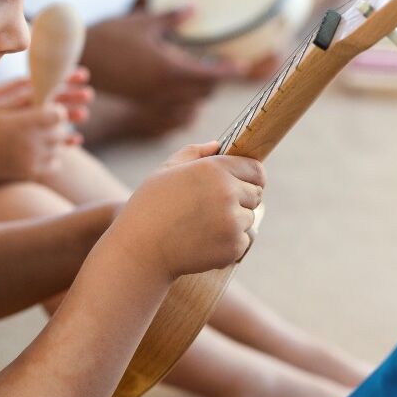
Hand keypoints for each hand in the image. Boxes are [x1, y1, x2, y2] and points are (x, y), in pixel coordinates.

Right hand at [0, 73, 92, 185]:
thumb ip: (23, 98)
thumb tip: (42, 87)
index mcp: (24, 122)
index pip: (58, 113)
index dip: (56, 110)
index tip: (49, 110)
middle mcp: (32, 141)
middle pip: (61, 130)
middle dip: (55, 126)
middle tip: (41, 125)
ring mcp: (34, 159)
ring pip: (59, 147)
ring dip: (54, 141)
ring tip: (36, 139)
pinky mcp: (33, 173)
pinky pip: (55, 163)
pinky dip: (52, 158)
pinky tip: (38, 152)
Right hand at [80, 9, 244, 105]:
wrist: (79, 59)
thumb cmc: (111, 36)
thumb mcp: (143, 22)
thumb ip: (172, 18)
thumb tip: (195, 8)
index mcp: (168, 69)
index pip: (210, 75)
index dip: (229, 71)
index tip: (243, 66)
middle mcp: (164, 89)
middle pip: (204, 92)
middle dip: (215, 80)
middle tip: (221, 64)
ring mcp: (153, 99)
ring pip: (190, 102)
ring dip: (200, 90)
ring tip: (202, 72)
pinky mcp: (143, 102)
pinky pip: (174, 106)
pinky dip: (184, 97)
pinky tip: (179, 80)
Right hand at [112, 141, 264, 279]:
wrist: (140, 251)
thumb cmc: (148, 208)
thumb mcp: (165, 171)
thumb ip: (194, 153)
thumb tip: (217, 145)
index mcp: (213, 169)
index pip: (256, 169)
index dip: (250, 177)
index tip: (243, 183)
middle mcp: (227, 192)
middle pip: (256, 194)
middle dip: (241, 200)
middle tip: (214, 208)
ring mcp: (232, 221)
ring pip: (249, 219)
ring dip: (234, 222)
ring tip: (204, 226)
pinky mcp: (233, 246)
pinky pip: (243, 241)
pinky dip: (229, 243)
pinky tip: (205, 242)